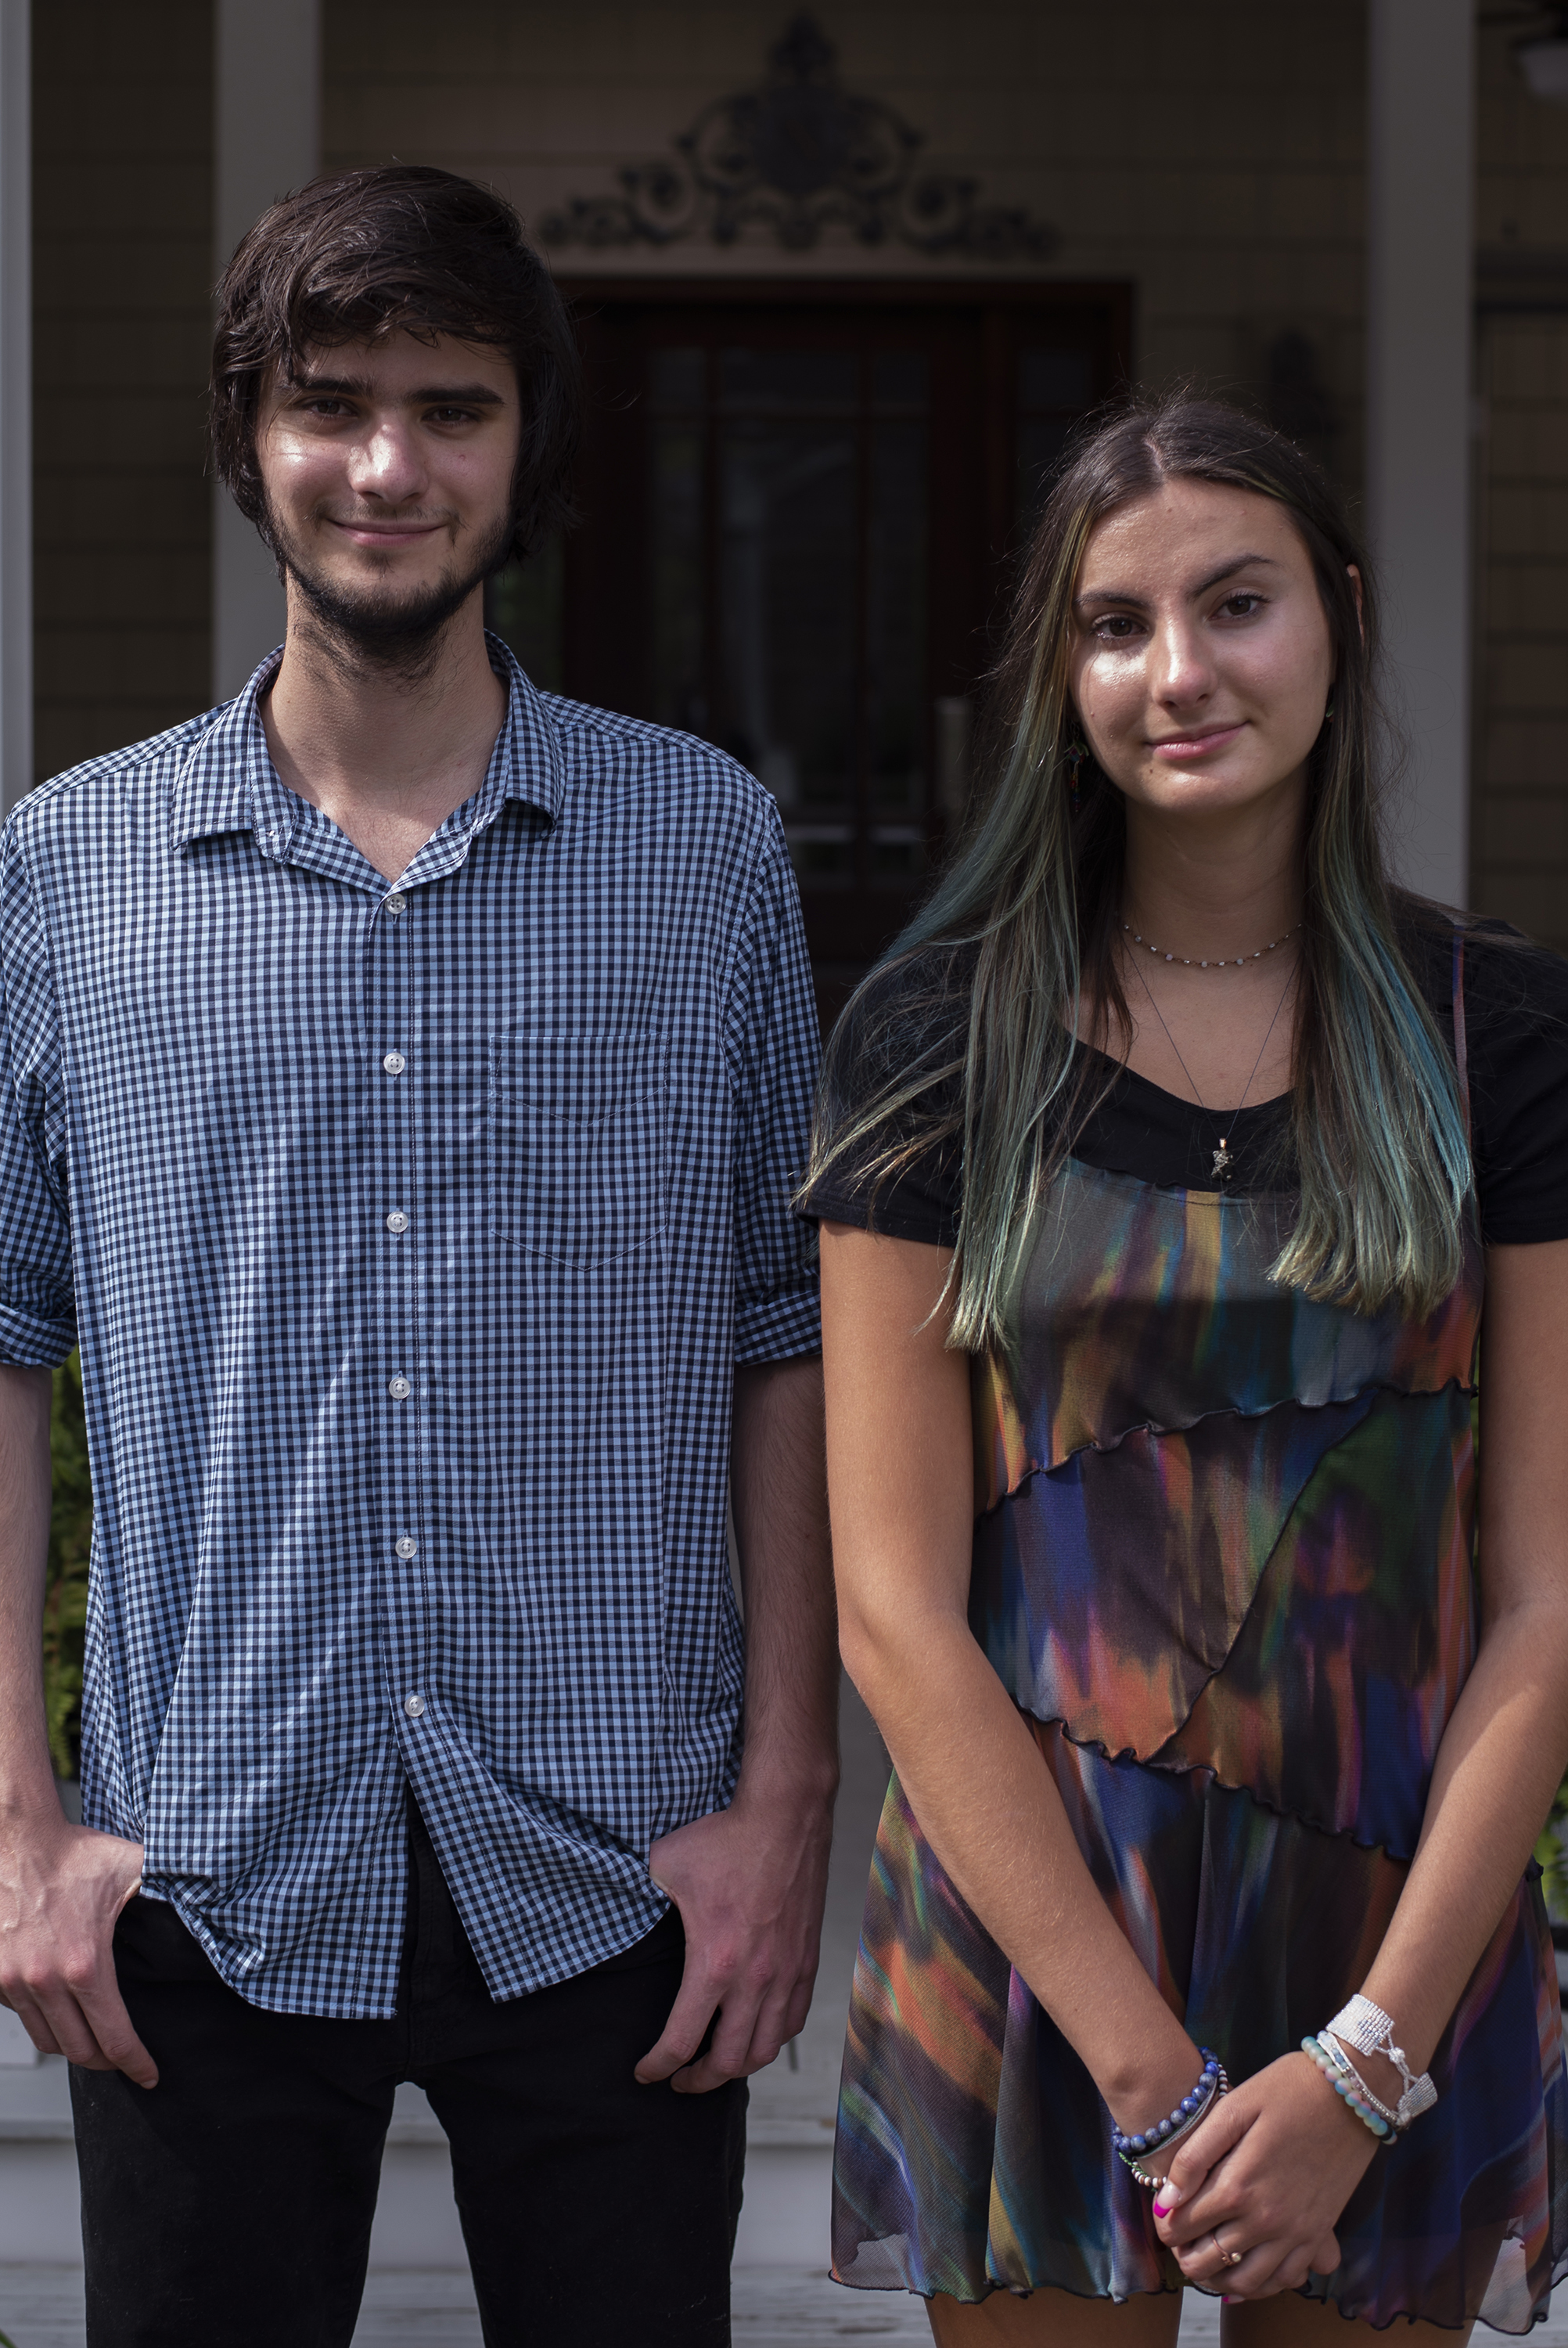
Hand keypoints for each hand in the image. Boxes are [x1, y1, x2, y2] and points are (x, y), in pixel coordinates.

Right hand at [0, 1811, 154, 2084]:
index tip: (151, 2076)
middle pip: (79, 2051)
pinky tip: (63, 2011)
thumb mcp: (134, 1869)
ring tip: (96, 2039)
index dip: (136, 2063)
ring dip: (74, 2047)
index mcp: (86, 1965)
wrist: (18, 1841)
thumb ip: (172, 1890)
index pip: (115, 2037)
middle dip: (108, 2062)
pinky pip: (21, 2017)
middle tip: (126, 2058)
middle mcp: (45, 1982)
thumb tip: (213, 1900)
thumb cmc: (76, 1855)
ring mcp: (15, 1982)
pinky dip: (44, 2022)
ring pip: (48, 2040)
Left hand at [634, 1786, 832, 2094]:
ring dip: (737, 2066)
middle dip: (697, 2081)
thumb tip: (617, 1903)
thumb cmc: (725, 1839)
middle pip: (728, 2062)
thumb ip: (640, 1896)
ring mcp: (786, 1973)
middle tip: (678, 2079)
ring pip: (765, 2049)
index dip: (657, 2067)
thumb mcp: (664, 1866)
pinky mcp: (806, 1960)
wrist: (784, 1815)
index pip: (681, 2041)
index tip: (645, 2073)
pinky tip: (755, 2032)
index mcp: (714, 1963)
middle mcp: (755, 1979)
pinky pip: (792, 2020)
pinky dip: (772, 2038)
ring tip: (716, 2064)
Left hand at [1152, 2051, 1376, 2296]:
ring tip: (1208, 2261)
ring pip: (1247, 2282)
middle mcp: (1265, 2220)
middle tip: (1180, 2243)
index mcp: (1238, 2187)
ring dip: (1220, 2279)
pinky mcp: (1319, 2234)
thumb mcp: (1233, 2108)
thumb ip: (1195, 2156)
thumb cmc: (1285, 2090)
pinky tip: (1250, 2267)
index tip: (1163, 2218)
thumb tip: (1166, 2200)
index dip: (1166, 2227)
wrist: (1349, 2092)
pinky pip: (1287, 2279)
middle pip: (1210, 2261)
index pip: (1184, 2226)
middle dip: (1186, 2256)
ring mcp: (1295, 2233)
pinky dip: (1264, 2284)